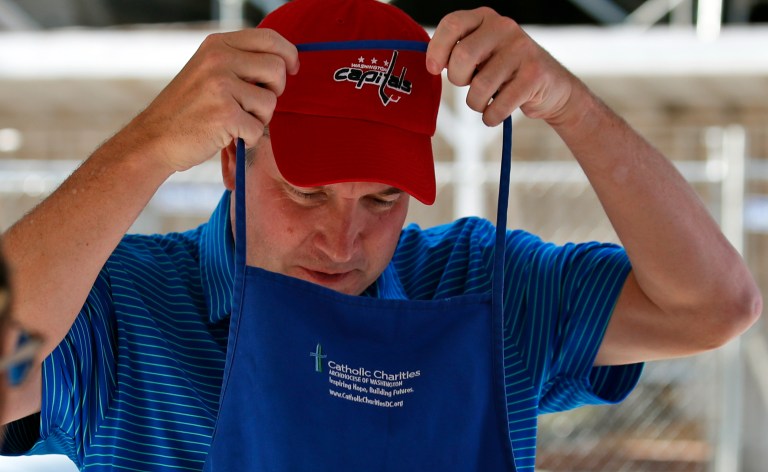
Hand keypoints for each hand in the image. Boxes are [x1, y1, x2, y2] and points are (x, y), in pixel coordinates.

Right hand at [124, 28, 298, 171]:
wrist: (154, 138)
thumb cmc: (188, 110)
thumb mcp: (208, 71)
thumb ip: (240, 62)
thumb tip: (284, 62)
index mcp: (217, 44)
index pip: (269, 38)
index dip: (289, 54)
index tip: (292, 69)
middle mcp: (219, 59)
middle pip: (277, 69)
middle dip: (275, 91)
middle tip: (255, 104)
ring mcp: (221, 85)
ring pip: (270, 102)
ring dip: (259, 119)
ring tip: (235, 121)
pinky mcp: (225, 114)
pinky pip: (258, 129)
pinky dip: (248, 139)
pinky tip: (227, 136)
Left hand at [426, 7, 578, 126]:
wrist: (552, 88)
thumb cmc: (504, 73)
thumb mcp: (480, 55)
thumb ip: (456, 53)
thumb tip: (431, 64)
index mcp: (485, 19)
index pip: (452, 24)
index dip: (437, 49)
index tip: (434, 69)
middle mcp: (505, 27)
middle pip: (463, 56)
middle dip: (458, 80)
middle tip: (469, 85)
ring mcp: (522, 49)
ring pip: (480, 87)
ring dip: (477, 103)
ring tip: (485, 101)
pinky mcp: (534, 75)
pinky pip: (498, 106)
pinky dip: (491, 117)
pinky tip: (496, 113)